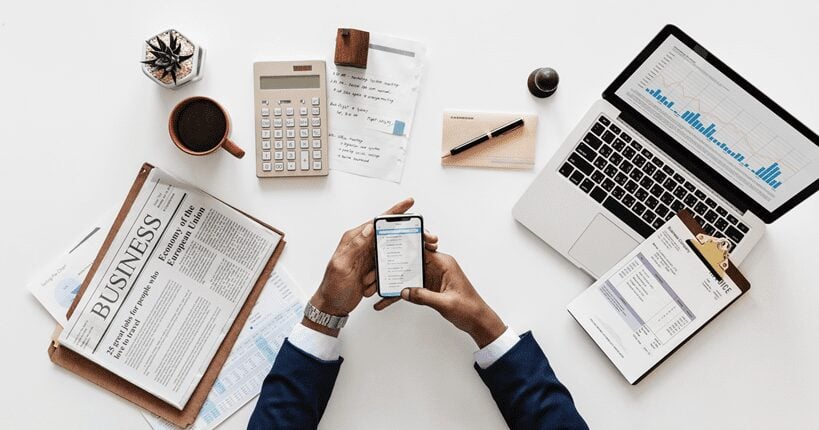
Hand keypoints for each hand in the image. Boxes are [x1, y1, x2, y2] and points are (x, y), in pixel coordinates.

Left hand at [305, 198, 438, 336]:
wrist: (331, 306)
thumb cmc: (332, 287)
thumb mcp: (342, 265)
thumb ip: (355, 245)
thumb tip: (369, 227)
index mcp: (354, 239)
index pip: (377, 222)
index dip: (394, 212)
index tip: (409, 203)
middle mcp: (362, 245)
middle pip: (387, 234)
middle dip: (400, 239)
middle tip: (417, 241)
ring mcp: (368, 257)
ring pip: (389, 253)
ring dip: (388, 265)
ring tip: (373, 278)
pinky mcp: (372, 269)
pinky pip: (385, 268)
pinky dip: (383, 277)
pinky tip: (374, 285)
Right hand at [375, 252, 505, 347]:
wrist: (477, 321)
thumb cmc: (469, 308)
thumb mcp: (445, 303)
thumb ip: (424, 296)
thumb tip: (405, 291)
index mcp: (443, 263)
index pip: (421, 248)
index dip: (405, 246)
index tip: (389, 245)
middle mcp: (436, 267)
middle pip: (409, 261)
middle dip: (391, 266)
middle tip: (374, 271)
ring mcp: (431, 277)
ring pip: (406, 275)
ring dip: (392, 282)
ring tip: (374, 288)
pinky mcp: (428, 287)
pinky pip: (410, 288)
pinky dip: (399, 294)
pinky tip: (385, 302)